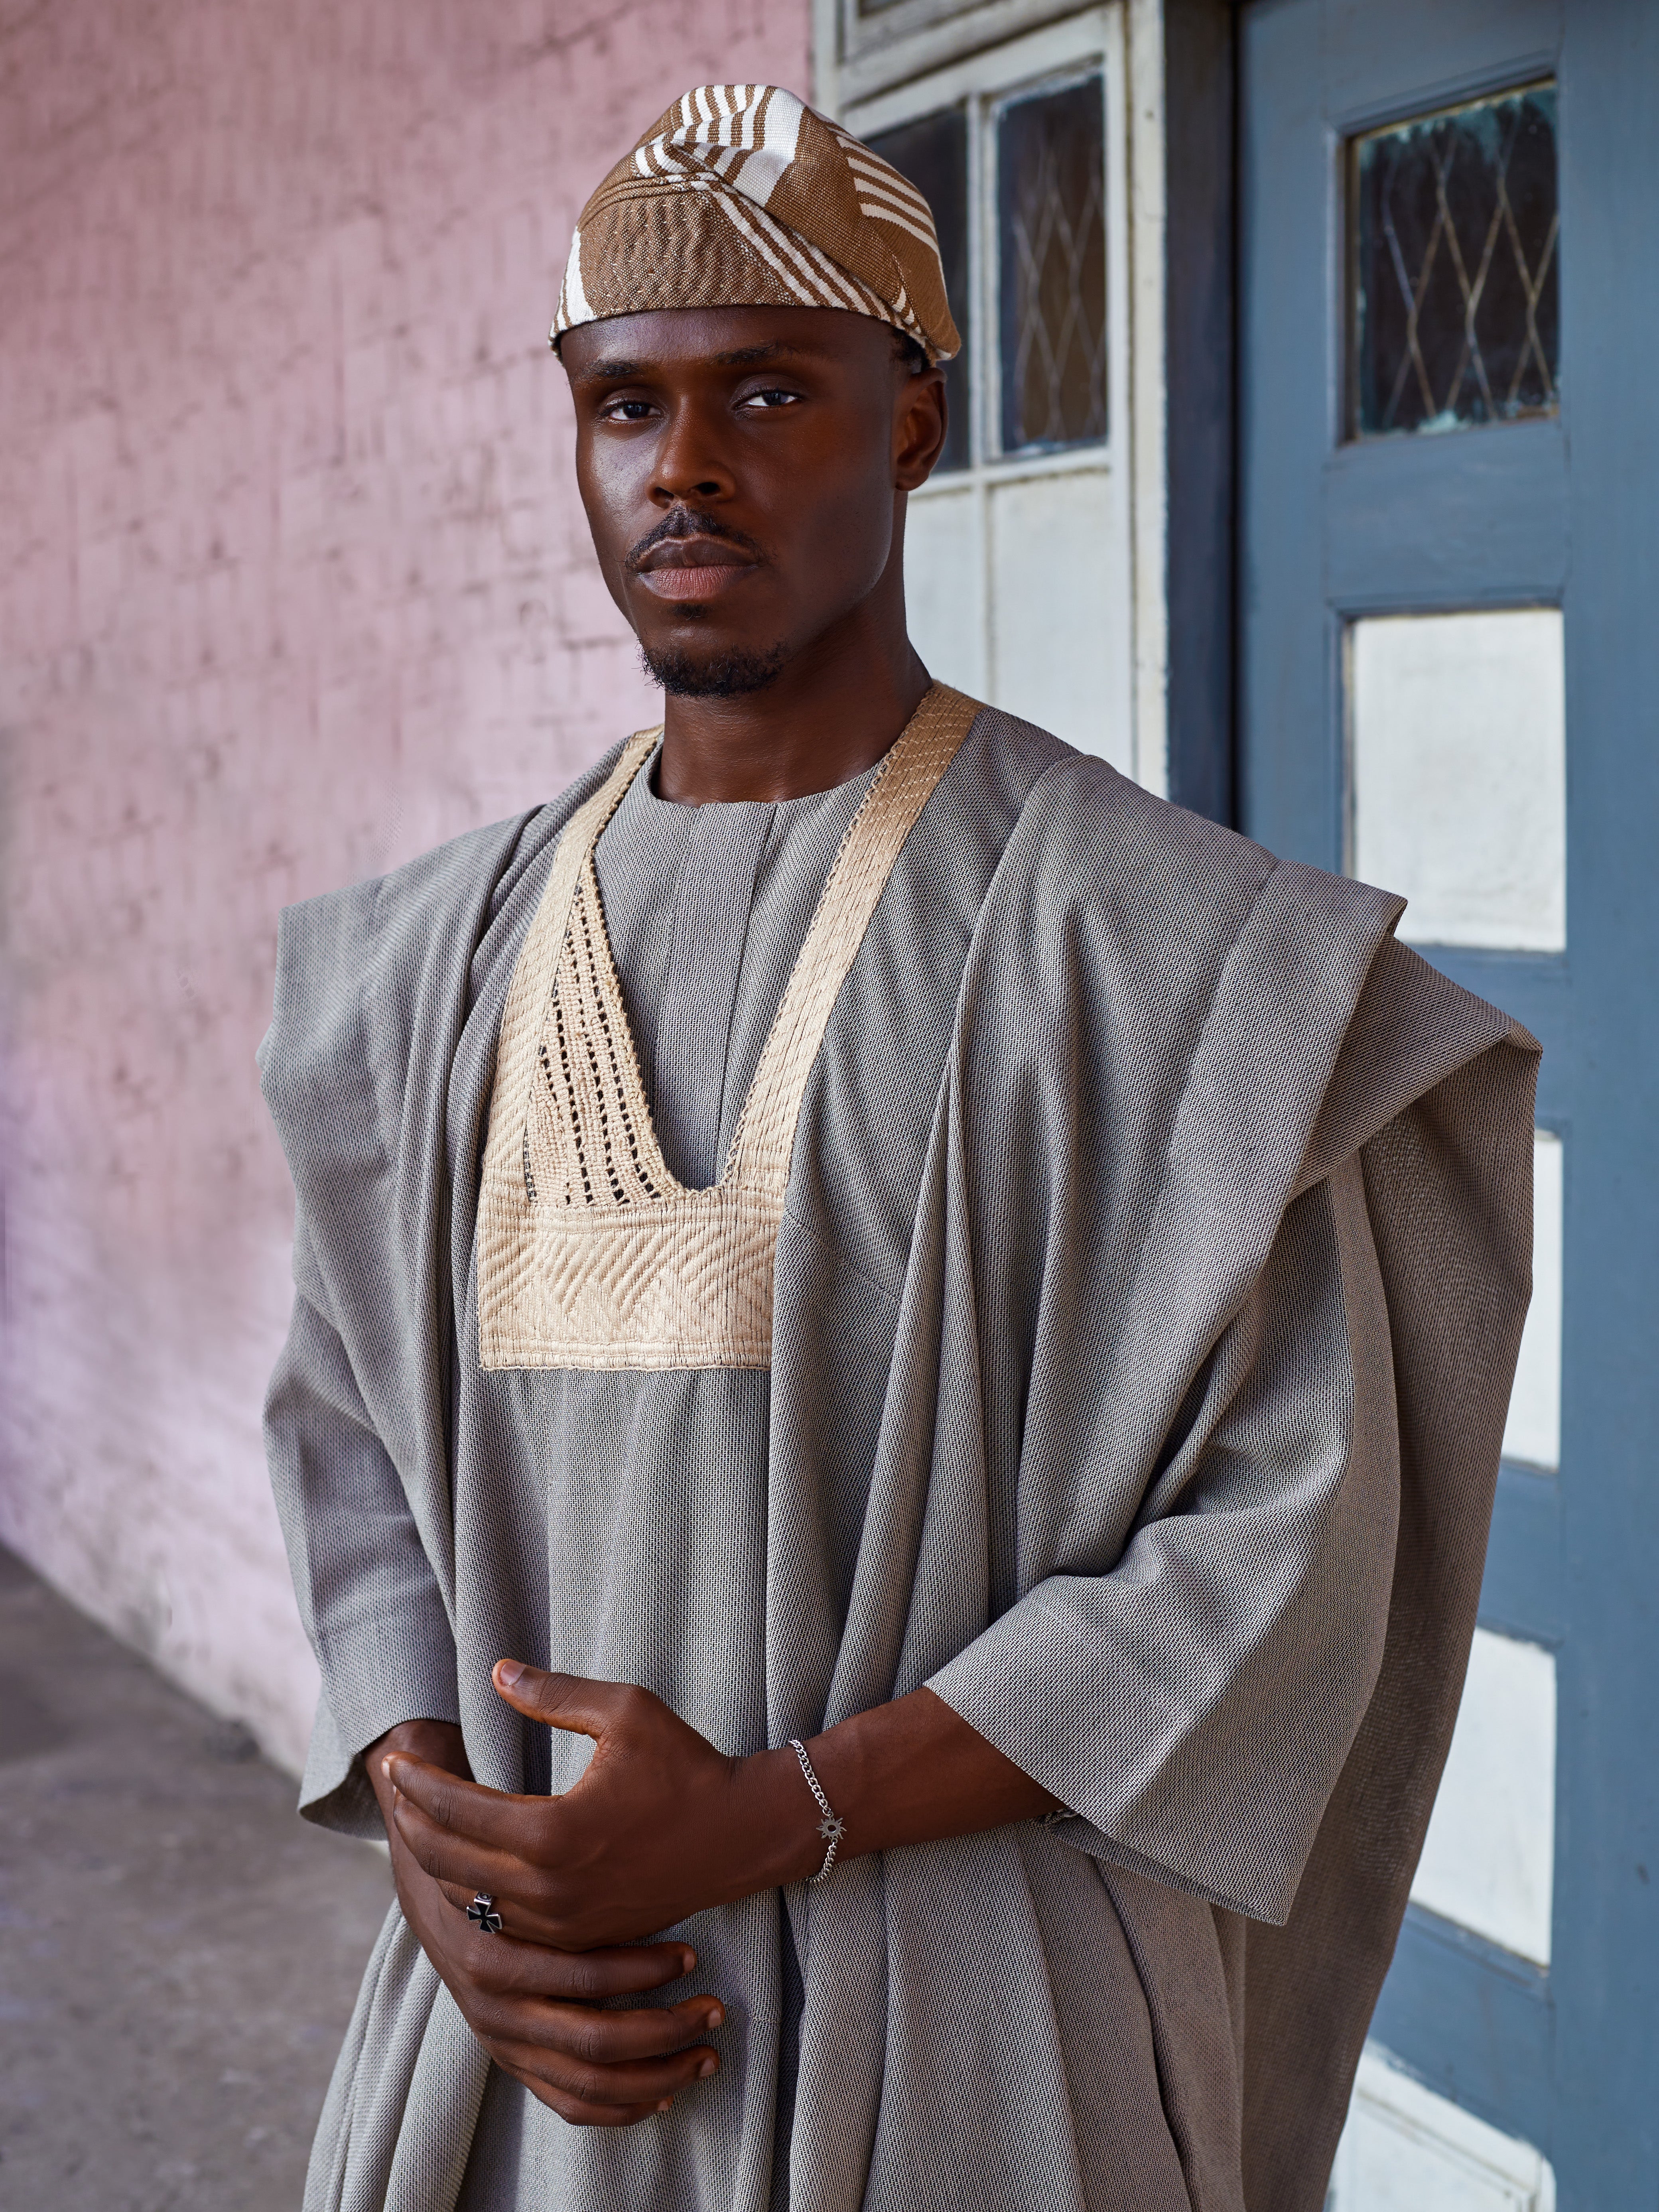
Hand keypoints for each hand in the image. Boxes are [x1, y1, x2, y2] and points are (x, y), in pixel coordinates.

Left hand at [367, 1719, 725, 2125]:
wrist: (742, 1835)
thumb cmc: (687, 1765)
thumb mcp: (626, 1711)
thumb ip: (555, 1694)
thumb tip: (497, 1672)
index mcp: (554, 1832)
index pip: (458, 1811)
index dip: (419, 1783)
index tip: (394, 1759)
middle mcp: (550, 1889)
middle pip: (450, 1863)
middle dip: (412, 1823)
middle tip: (393, 1788)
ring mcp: (564, 1922)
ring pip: (472, 1901)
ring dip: (437, 1862)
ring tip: (418, 1823)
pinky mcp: (580, 1938)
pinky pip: (505, 1924)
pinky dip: (474, 1894)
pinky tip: (463, 1867)